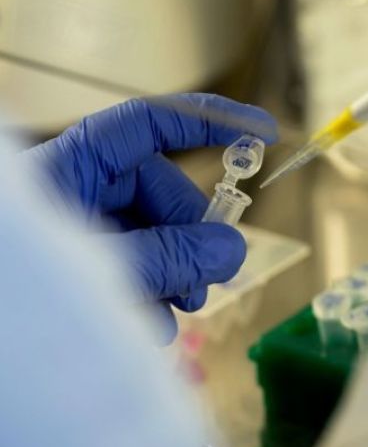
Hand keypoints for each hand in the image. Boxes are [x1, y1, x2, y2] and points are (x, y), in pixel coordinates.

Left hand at [25, 94, 276, 341]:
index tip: (264, 134)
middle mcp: (84, 188)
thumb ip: (166, 256)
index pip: (153, 123)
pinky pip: (136, 266)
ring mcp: (87, 227)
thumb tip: (233, 249)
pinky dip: (147, 295)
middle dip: (190, 241)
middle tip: (204, 287)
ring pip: (153, 237)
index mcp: (77, 164)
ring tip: (165, 316)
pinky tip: (142, 325)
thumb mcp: (97, 266)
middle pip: (163, 195)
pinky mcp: (89, 262)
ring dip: (170, 278)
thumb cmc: (14, 285)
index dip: (211, 120)